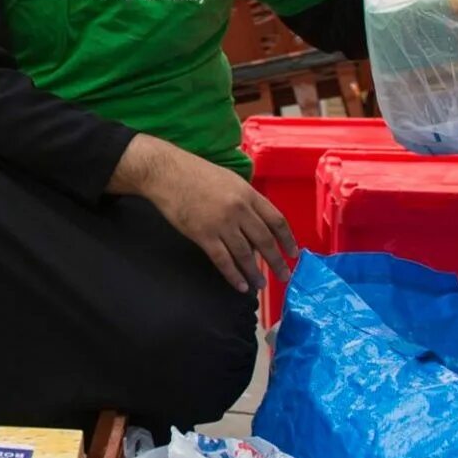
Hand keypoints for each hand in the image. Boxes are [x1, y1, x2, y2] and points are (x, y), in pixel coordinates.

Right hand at [111, 136, 296, 293]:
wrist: (165, 172)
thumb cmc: (194, 173)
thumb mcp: (228, 180)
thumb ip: (244, 200)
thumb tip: (254, 224)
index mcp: (248, 194)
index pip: (276, 220)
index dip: (287, 239)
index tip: (293, 253)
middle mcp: (239, 209)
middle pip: (265, 240)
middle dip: (276, 261)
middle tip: (284, 276)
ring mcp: (221, 223)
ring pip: (245, 254)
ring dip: (255, 272)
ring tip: (261, 284)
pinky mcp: (202, 235)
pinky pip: (223, 260)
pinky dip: (233, 275)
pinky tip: (241, 285)